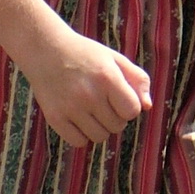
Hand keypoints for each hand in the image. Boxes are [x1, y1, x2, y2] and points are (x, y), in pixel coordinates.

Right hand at [18, 28, 152, 147]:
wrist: (47, 50)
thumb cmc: (86, 55)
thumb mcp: (116, 59)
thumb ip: (138, 80)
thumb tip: (148, 107)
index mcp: (108, 78)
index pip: (132, 111)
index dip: (131, 107)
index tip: (121, 98)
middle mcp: (89, 95)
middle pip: (117, 126)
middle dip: (117, 117)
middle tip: (105, 102)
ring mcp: (70, 108)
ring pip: (99, 137)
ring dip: (101, 128)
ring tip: (94, 111)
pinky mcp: (54, 118)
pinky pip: (78, 142)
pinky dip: (82, 136)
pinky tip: (80, 120)